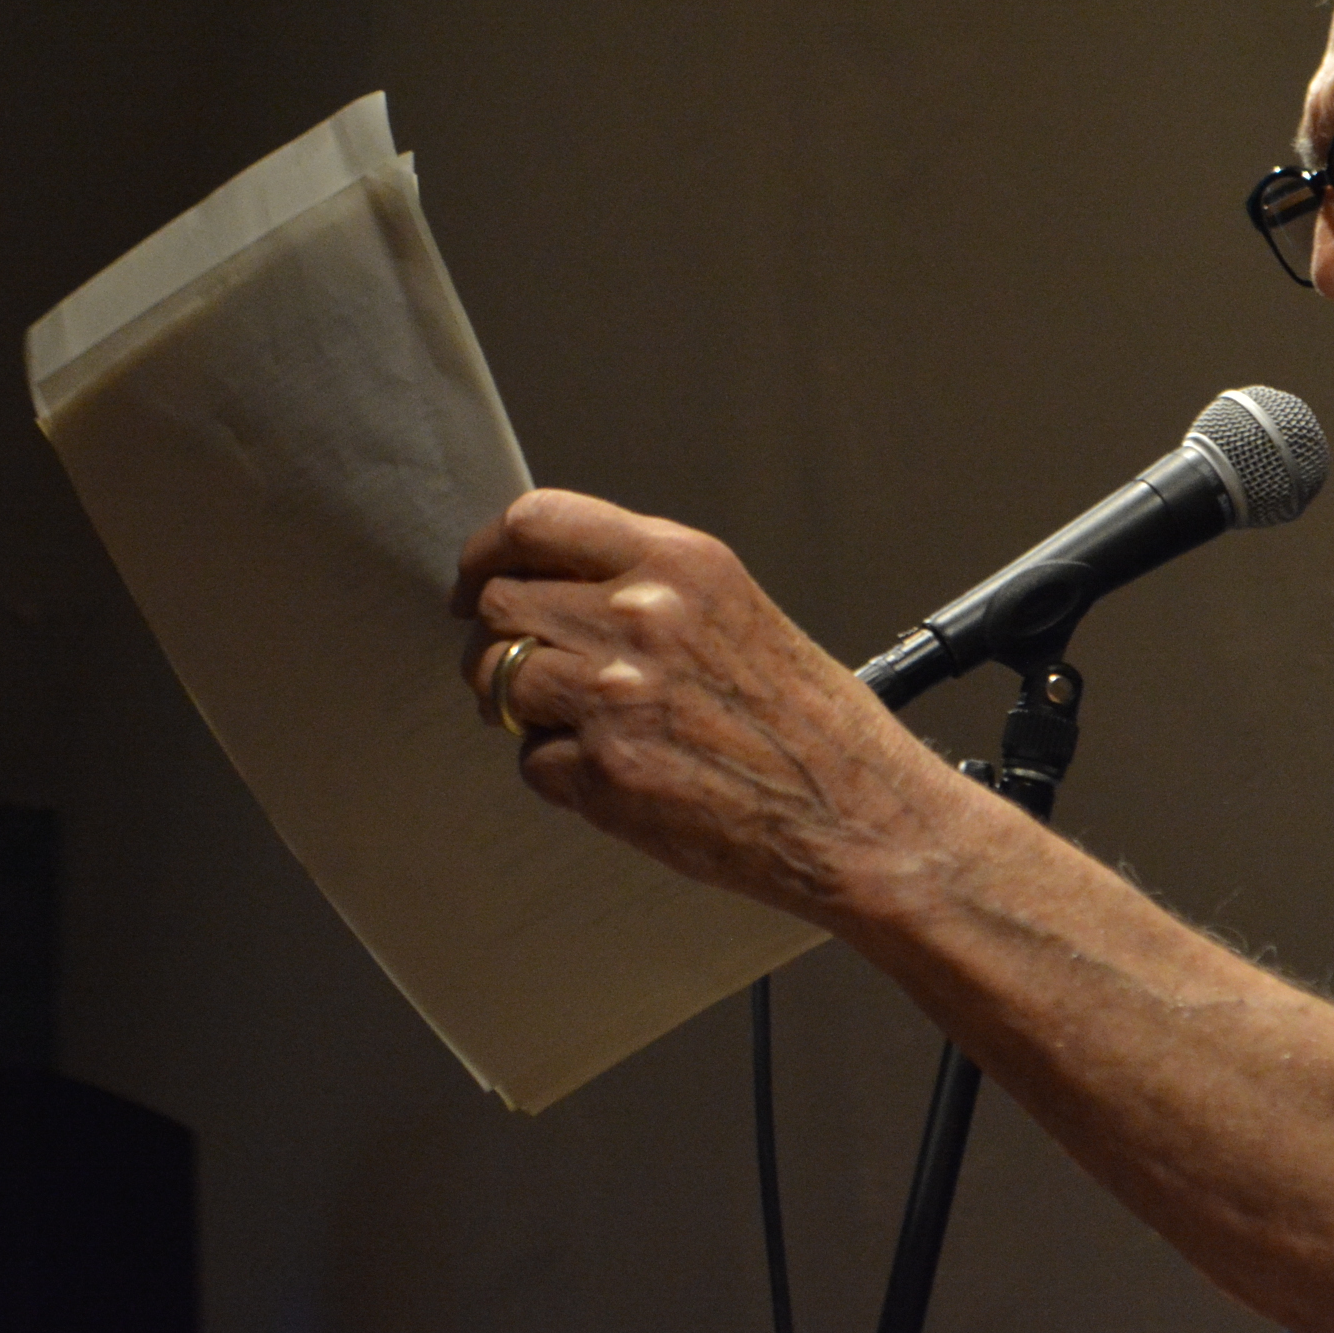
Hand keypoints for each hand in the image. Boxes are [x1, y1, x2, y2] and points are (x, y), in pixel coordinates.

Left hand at [451, 488, 958, 924]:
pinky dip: (557, 772)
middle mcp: (640, 616)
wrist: (856, 811)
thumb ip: (648, 587)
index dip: (487, 553)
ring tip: (570, 726)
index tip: (476, 580)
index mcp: (679, 563)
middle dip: (495, 641)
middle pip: (499, 603)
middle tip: (517, 670)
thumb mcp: (736, 609)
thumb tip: (557, 588)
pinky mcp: (602, 771)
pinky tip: (615, 774)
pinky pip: (529, 760)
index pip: (534, 521)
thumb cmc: (813, 722)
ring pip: (496, 680)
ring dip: (513, 708)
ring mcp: (615, 694)